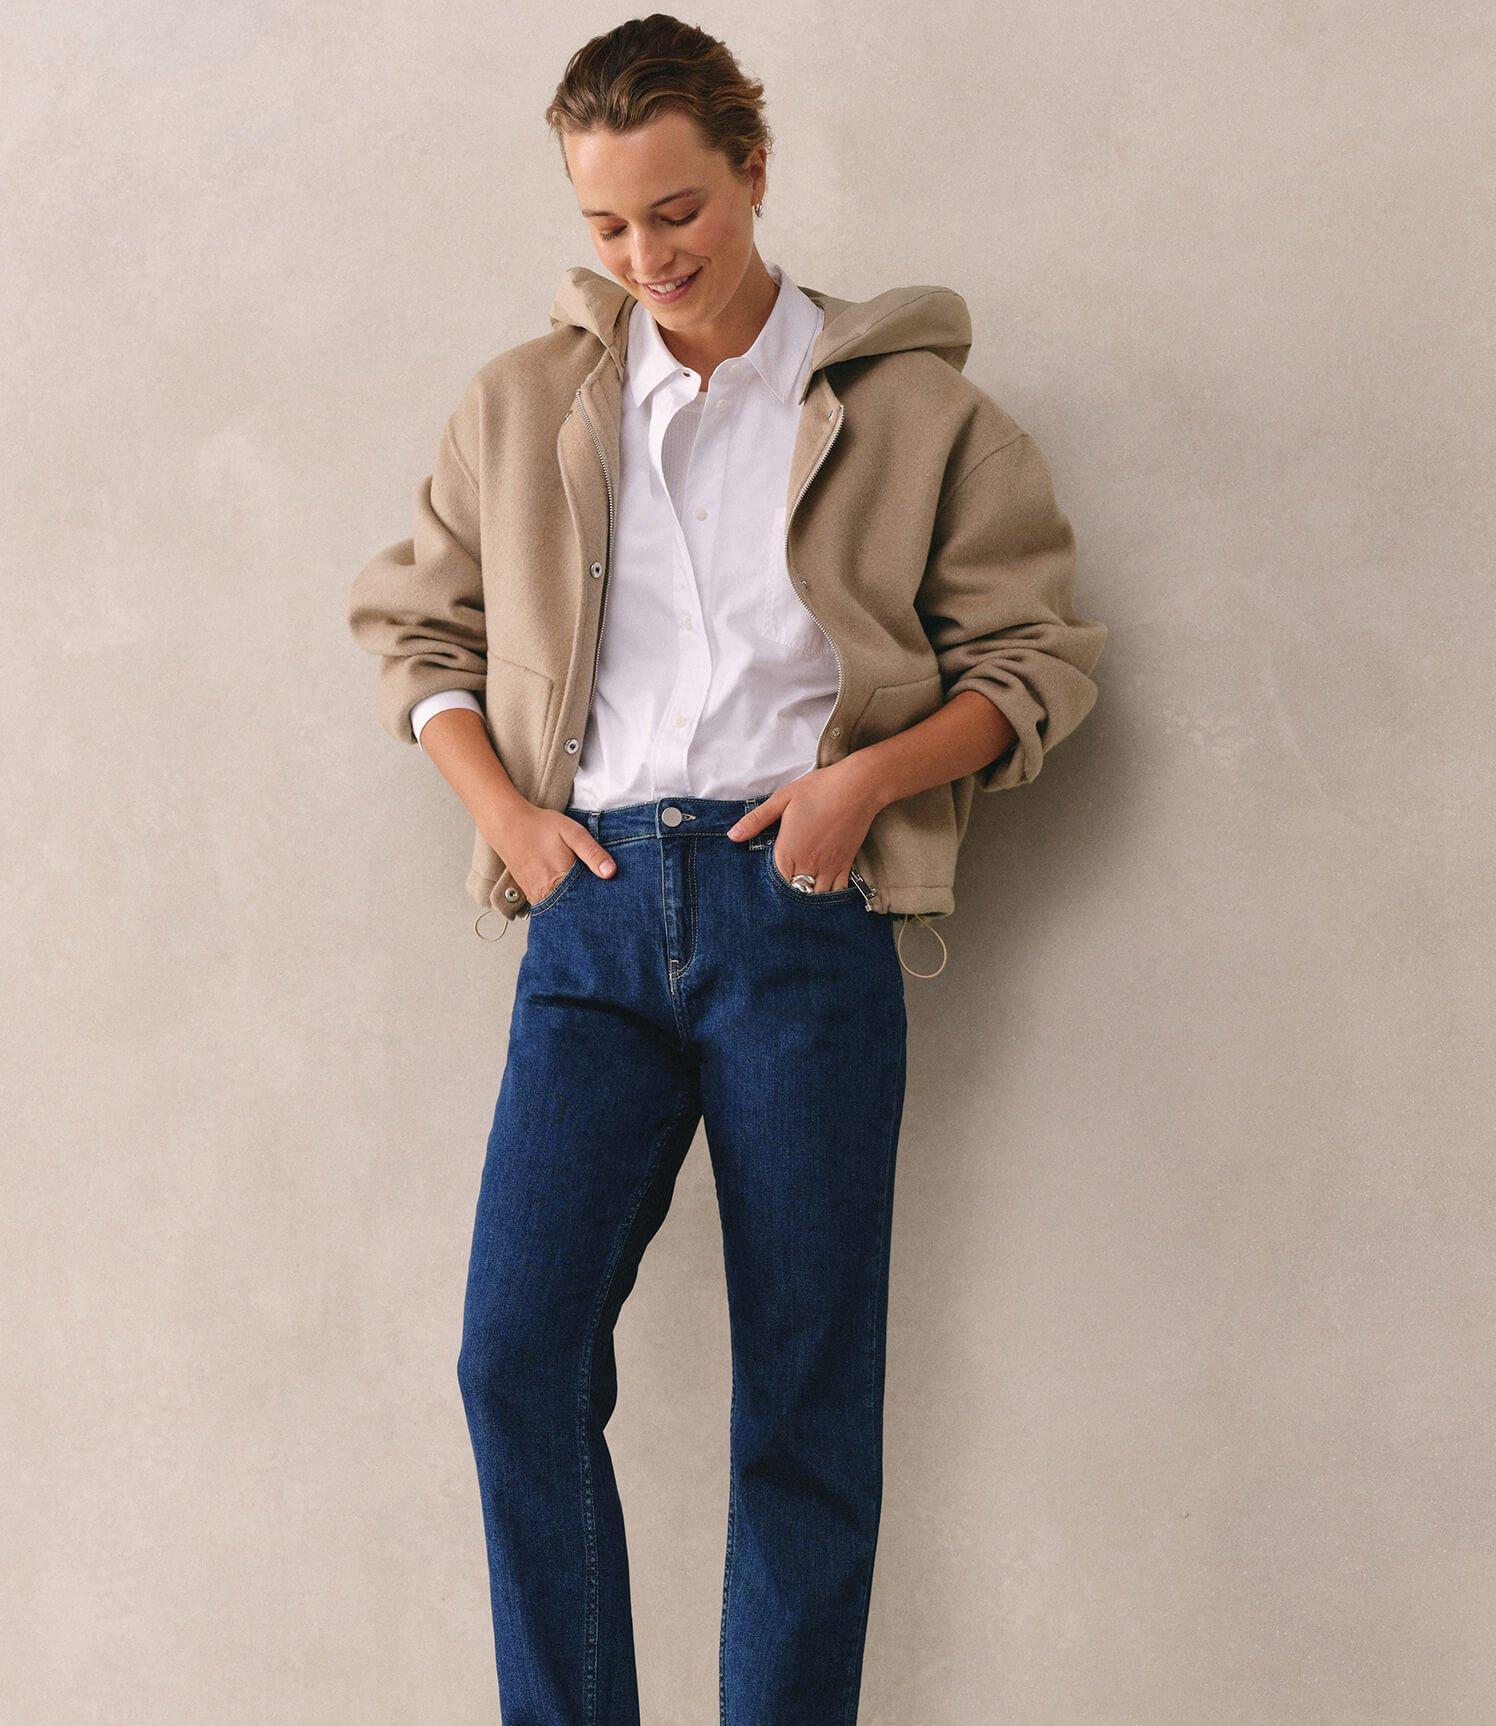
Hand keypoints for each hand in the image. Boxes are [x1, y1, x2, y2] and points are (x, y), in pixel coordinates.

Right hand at [482, 802, 615, 904]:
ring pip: (560, 911)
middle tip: (601, 901)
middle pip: (574, 910)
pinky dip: (560, 904)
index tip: (610, 898)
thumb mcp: (572, 833)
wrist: (507, 824)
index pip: (587, 901)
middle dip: (587, 907)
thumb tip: (611, 872)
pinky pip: (549, 906)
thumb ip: (592, 853)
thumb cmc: (540, 826)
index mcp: (560, 879)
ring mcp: (535, 896)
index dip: (600, 901)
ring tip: (586, 898)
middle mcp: (546, 893)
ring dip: (573, 906)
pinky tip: (568, 894)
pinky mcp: (529, 894)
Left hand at [724, 763, 882, 892]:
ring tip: (799, 897)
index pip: (773, 883)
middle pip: (794, 894)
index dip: (767, 888)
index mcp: (788, 851)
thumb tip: (732, 836)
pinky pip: (836, 891)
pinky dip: (828, 896)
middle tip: (779, 897)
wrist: (858, 786)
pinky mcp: (845, 865)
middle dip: (786, 897)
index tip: (763, 890)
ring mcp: (829, 867)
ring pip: (815, 897)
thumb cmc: (818, 789)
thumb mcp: (782, 799)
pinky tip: (821, 893)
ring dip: (806, 898)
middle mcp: (808, 864)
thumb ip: (756, 820)